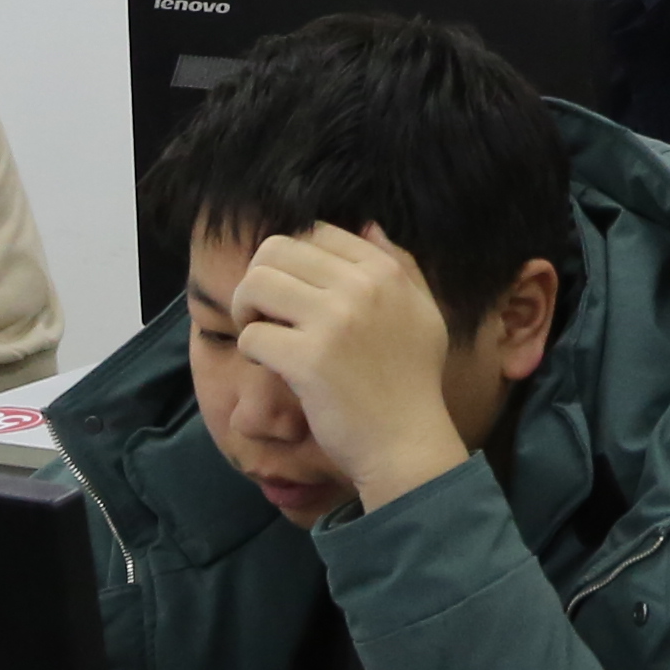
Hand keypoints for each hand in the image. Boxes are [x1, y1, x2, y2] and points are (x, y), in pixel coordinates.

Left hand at [226, 225, 476, 511]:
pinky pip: (252, 335)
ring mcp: (334, 323)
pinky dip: (251, 351)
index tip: (293, 294)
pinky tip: (270, 366)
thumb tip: (366, 224)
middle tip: (265, 313)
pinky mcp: (308, 361)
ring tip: (261, 335)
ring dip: (246, 310)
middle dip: (259, 279)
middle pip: (276, 250)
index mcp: (386, 272)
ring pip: (256, 284)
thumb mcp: (423, 313)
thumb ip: (401, 265)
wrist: (407, 444)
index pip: (316, 232)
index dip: (292, 260)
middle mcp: (361, 288)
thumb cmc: (412, 382)